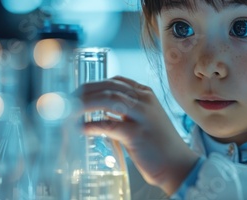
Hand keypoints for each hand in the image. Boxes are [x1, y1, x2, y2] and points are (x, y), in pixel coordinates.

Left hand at [76, 76, 199, 194]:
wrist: (178, 164)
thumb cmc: (159, 145)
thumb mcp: (144, 120)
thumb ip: (126, 112)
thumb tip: (100, 112)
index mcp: (146, 94)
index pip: (115, 81)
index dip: (93, 85)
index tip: (78, 92)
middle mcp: (144, 100)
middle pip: (108, 87)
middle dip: (85, 92)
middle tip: (68, 102)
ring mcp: (142, 115)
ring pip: (108, 100)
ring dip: (85, 104)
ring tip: (69, 112)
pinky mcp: (137, 133)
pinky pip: (108, 125)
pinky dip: (91, 125)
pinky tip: (80, 129)